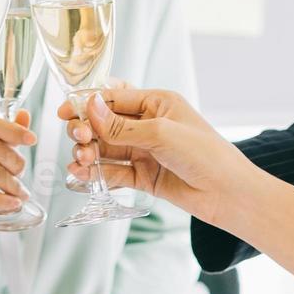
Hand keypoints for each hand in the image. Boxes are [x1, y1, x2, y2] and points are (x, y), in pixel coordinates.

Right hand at [0, 109, 36, 213]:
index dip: (17, 133)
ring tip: (23, 194)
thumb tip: (26, 115)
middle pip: (2, 152)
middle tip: (19, 170)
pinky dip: (1, 200)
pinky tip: (13, 203)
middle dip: (17, 164)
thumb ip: (3, 125)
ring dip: (13, 185)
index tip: (32, 139)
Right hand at [59, 88, 252, 222]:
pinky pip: (114, 171)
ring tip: (79, 161)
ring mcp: (146, 151)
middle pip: (105, 124)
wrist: (229, 194)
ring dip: (89, 153)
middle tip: (78, 139)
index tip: (65, 112)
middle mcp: (149, 125)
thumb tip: (90, 108)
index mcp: (157, 103)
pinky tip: (84, 175)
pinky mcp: (144, 176)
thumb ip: (121, 127)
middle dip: (87, 130)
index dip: (87, 104)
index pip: (114, 98)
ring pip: (106, 149)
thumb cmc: (206, 155)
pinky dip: (98, 173)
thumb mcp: (161, 134)